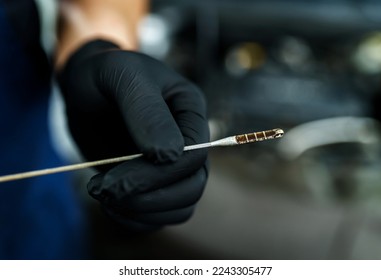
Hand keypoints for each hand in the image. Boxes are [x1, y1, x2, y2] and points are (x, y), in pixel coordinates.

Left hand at [57, 39, 208, 230]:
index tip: (116, 176)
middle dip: (148, 196)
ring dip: (142, 211)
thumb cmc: (105, 75)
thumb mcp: (122, 76)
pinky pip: (160, 216)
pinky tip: (109, 206)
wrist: (87, 89)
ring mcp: (173, 166)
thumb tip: (169, 155)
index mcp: (190, 112)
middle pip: (192, 187)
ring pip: (181, 207)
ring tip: (102, 195)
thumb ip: (146, 110)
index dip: (162, 172)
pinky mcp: (154, 183)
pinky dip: (136, 220)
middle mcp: (188, 142)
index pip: (195, 155)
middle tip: (102, 189)